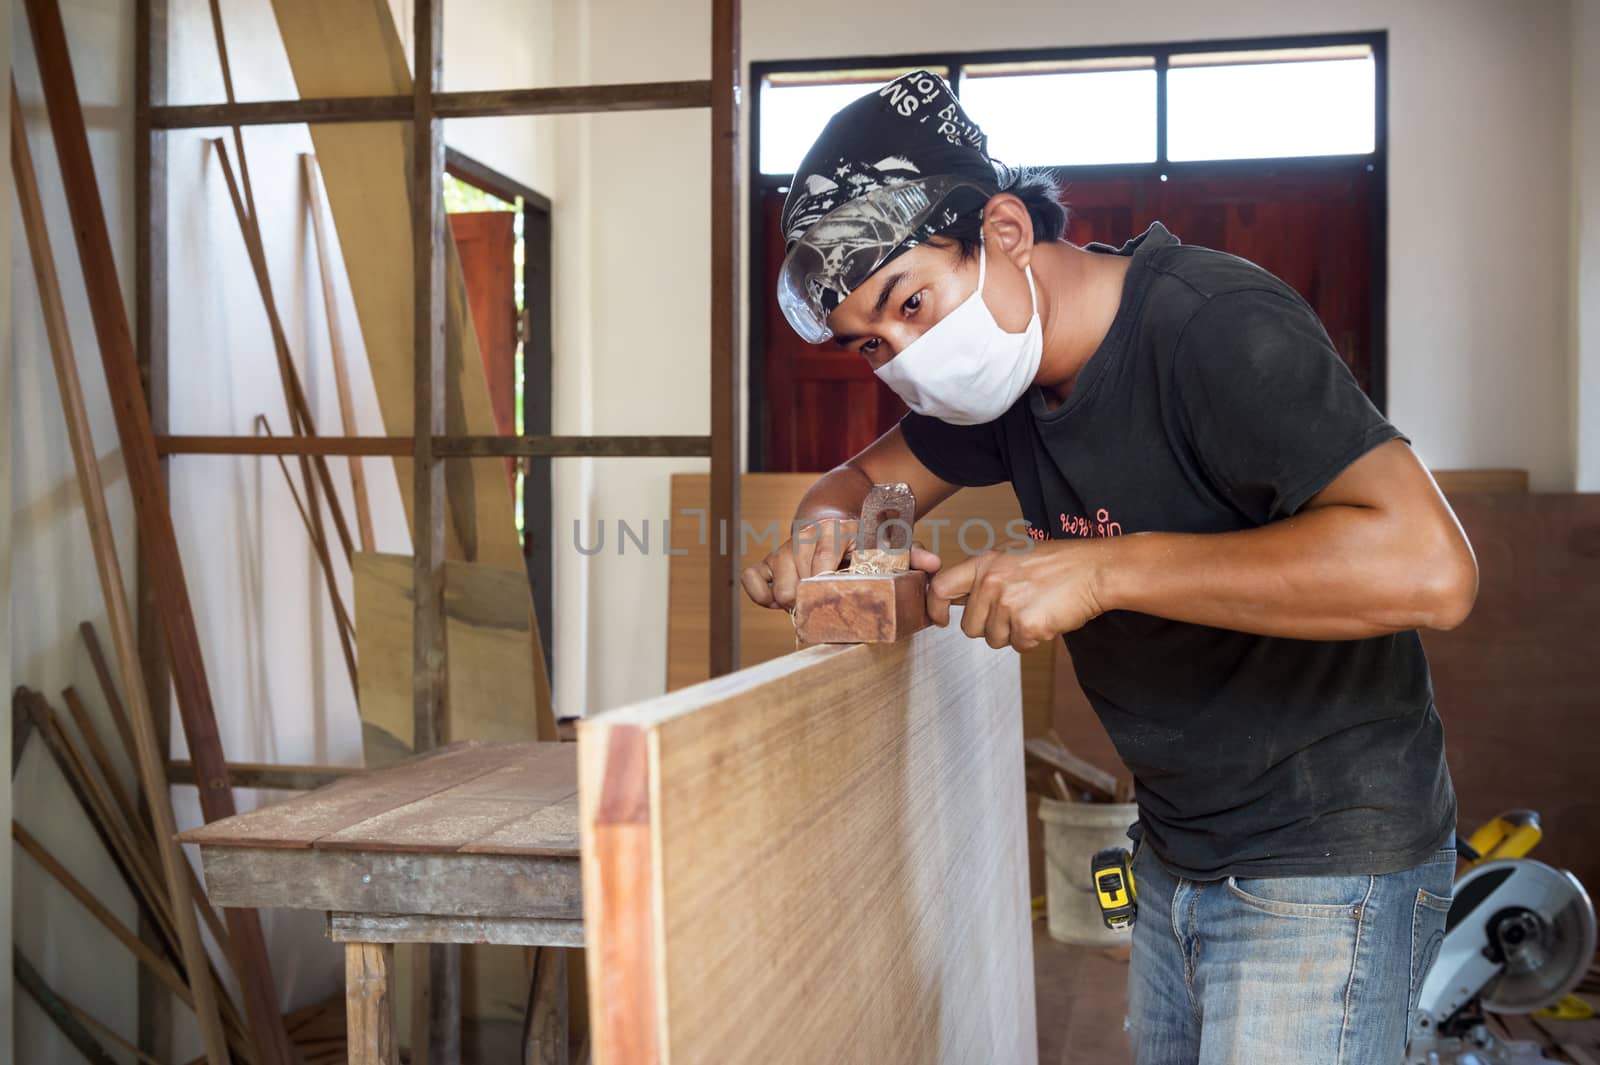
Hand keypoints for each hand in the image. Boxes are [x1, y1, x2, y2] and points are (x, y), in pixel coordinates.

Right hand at [741, 518, 941, 609]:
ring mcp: (784, 549)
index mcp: (837, 532)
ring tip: (806, 606)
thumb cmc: (864, 537)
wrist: (834, 513)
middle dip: (811, 594)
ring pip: (774, 570)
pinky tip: (776, 602)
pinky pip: (753, 576)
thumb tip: (934, 564)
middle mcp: (806, 538)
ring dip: (788, 594)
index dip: (827, 570)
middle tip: (825, 606)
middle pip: (798, 570)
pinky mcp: (769, 561)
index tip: (832, 587)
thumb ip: (912, 554)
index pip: (825, 552)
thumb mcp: (889, 542)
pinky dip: (760, 592)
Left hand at [928, 540, 1110, 650]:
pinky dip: (1033, 639)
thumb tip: (960, 595)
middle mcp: (991, 583)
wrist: (1093, 570)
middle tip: (1016, 611)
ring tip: (1035, 610)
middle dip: (990, 627)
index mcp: (984, 563)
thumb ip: (985, 574)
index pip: (941, 588)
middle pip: (970, 627)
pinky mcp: (1026, 625)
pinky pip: (1019, 646)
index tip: (942, 620)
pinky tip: (1046, 618)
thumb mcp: (1013, 555)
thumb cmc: (1058, 563)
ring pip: (994, 640)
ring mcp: (1007, 604)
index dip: (935, 608)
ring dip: (1013, 633)